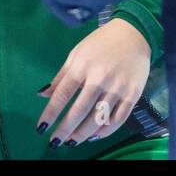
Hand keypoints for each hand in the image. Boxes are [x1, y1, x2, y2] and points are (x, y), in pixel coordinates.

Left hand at [37, 18, 150, 146]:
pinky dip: (106, 130)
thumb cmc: (101, 43)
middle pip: (80, 110)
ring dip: (83, 133)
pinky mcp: (133, 94)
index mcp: (82, 66)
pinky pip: (118, 118)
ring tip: (73, 142)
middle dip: (65, 129)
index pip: (62, 94)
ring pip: (99, 118)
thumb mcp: (77, 53)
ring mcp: (117, 87)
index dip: (50, 113)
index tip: (41, 128)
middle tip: (55, 142)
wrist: (134, 33)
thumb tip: (43, 95)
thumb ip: (61, 75)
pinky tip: (95, 135)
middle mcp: (100, 78)